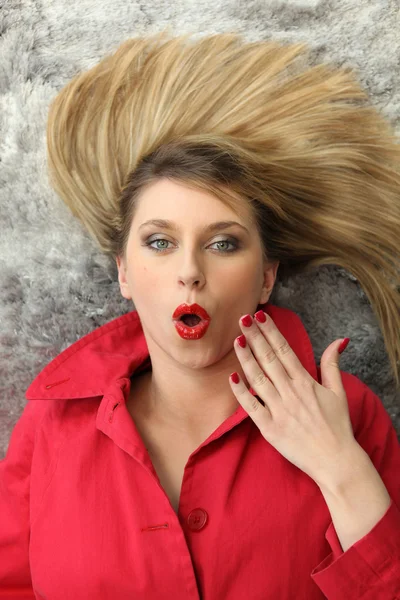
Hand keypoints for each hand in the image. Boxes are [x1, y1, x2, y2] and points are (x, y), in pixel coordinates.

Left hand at [229, 310, 358, 486]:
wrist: (336, 461)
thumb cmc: (337, 426)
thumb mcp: (339, 392)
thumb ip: (332, 365)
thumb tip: (337, 341)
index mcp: (306, 382)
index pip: (284, 350)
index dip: (271, 332)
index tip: (260, 316)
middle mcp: (290, 393)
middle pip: (268, 359)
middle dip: (255, 337)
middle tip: (242, 319)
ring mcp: (279, 410)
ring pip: (257, 379)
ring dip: (246, 358)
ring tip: (236, 341)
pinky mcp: (269, 428)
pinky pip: (251, 407)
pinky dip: (240, 392)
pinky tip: (232, 376)